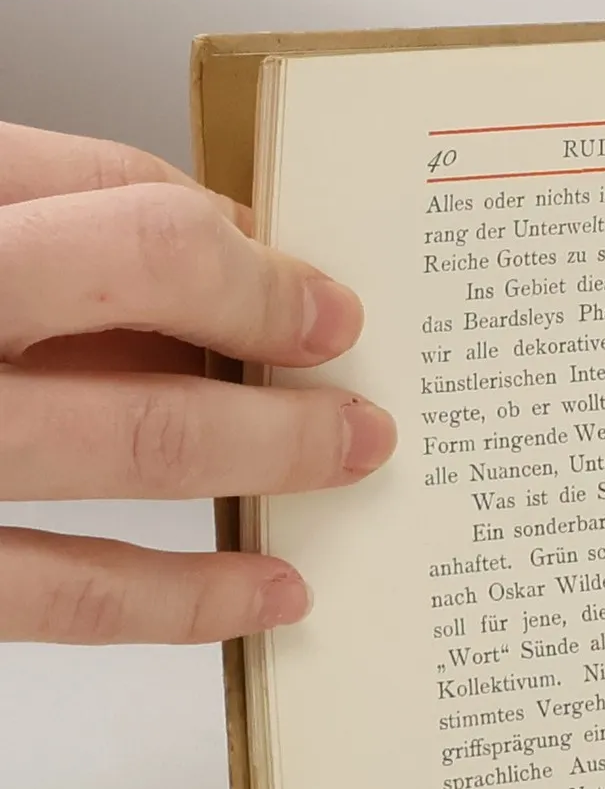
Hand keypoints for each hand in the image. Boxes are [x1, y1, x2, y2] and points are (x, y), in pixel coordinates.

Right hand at [0, 122, 395, 642]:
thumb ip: (55, 190)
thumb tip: (226, 225)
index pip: (126, 217)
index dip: (247, 257)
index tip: (320, 295)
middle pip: (141, 309)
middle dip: (278, 354)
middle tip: (365, 387)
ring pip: (122, 447)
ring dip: (264, 456)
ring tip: (352, 460)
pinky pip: (59, 595)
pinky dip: (181, 598)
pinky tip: (267, 595)